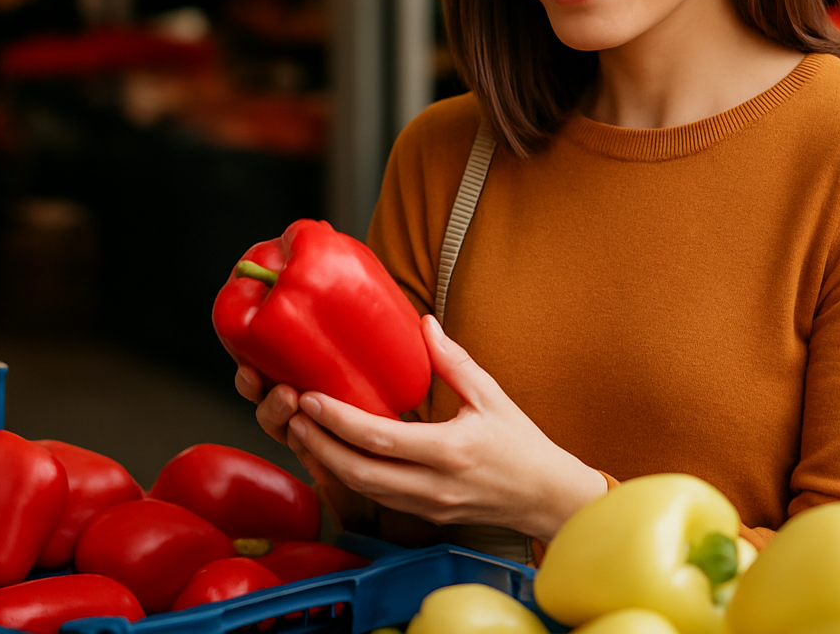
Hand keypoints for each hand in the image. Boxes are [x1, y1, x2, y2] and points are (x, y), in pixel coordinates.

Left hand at [282, 314, 607, 540]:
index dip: (339, 420)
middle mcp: (433, 485)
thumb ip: (453, 360)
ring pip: (362, 491)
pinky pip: (377, 499)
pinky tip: (332, 457)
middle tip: (291, 415)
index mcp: (450, 451)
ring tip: (302, 433)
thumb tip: (423, 322)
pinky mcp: (425, 517)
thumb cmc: (524, 446)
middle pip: (359, 472)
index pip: (380, 439)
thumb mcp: (491, 395)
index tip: (310, 397)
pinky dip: (349, 478)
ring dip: (327, 463)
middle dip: (318, 445)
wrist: (549, 499)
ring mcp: (427, 507)